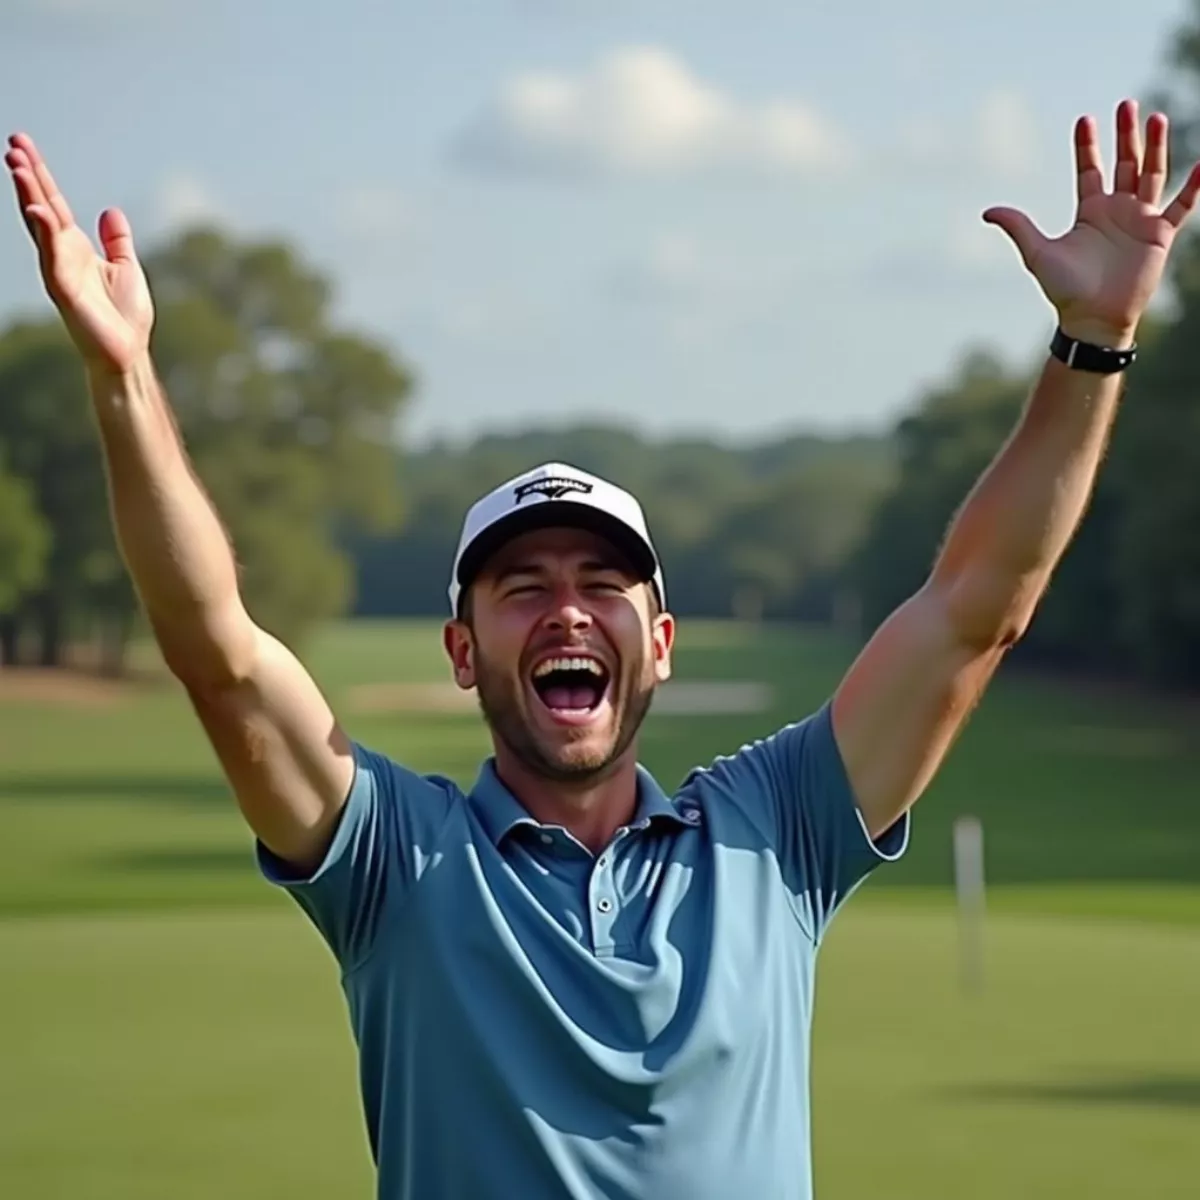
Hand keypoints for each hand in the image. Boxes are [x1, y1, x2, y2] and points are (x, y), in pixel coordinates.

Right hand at [5, 133, 153, 374]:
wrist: (127, 352)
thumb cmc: (125, 316)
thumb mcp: (125, 267)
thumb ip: (116, 240)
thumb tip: (110, 211)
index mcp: (76, 247)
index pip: (53, 203)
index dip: (39, 174)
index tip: (22, 145)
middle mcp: (62, 254)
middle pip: (40, 205)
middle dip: (26, 175)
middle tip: (12, 142)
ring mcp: (60, 270)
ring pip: (39, 226)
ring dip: (28, 195)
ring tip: (16, 164)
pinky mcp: (64, 290)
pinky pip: (51, 256)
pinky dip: (44, 232)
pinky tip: (37, 208)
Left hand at [983, 99, 1199, 347]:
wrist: (1093, 318)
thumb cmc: (1066, 290)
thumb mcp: (1039, 253)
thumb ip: (1019, 228)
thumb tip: (987, 212)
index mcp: (1089, 212)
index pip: (1090, 169)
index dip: (1087, 146)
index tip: (1085, 119)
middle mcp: (1117, 211)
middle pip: (1124, 163)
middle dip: (1126, 136)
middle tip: (1127, 105)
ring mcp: (1140, 220)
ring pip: (1151, 174)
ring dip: (1155, 147)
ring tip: (1156, 118)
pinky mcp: (1160, 235)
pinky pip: (1182, 205)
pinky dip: (1194, 186)